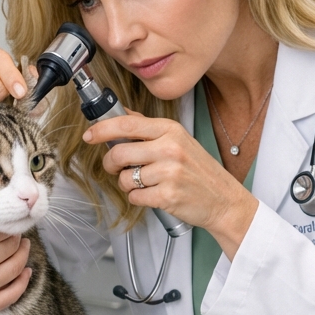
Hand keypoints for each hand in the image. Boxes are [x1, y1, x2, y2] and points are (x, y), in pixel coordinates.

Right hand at [0, 219, 32, 314]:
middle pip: (9, 247)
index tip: (8, 219)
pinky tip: (26, 274)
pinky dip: (22, 283)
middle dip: (16, 237)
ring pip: (14, 268)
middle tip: (18, 231)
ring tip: (24, 247)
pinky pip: (11, 295)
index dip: (5, 223)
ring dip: (23, 255)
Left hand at [83, 114, 257, 259]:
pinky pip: (135, 197)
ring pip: (125, 178)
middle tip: (116, 167)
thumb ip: (149, 128)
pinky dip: (138, 198)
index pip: (127, 124)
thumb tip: (121, 114)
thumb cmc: (200, 171)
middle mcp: (170, 148)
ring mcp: (169, 173)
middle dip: (110, 163)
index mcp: (171, 131)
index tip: (90, 135)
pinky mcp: (167, 196)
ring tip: (144, 183)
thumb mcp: (180, 140)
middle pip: (119, 152)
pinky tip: (153, 195)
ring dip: (127, 184)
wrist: (224, 200)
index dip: (102, 129)